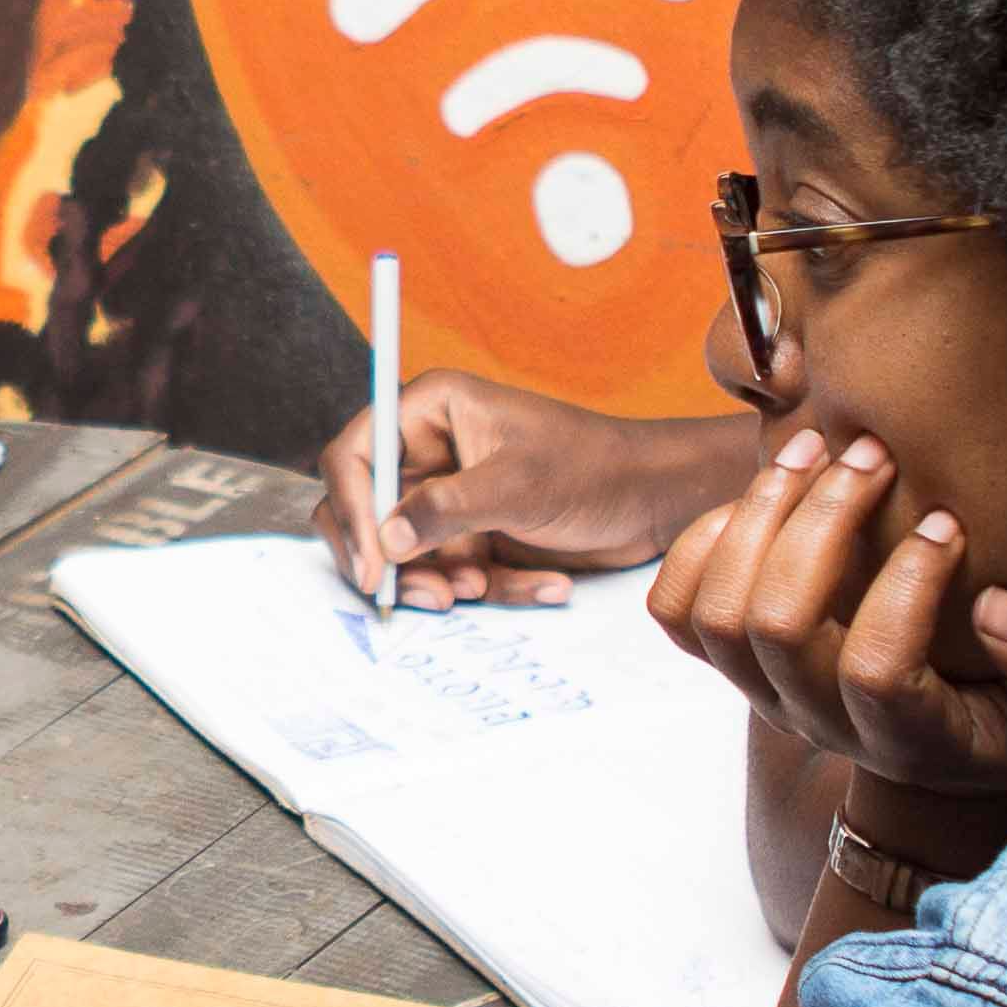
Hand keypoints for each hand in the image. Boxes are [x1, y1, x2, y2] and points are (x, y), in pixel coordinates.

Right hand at [318, 372, 751, 608]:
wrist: (655, 501)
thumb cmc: (594, 468)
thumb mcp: (517, 485)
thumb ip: (445, 510)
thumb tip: (386, 541)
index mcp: (429, 412)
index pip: (354, 457)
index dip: (351, 511)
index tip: (373, 567)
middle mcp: (430, 453)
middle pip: (368, 513)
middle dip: (394, 560)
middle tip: (429, 595)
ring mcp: (450, 498)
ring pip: (409, 555)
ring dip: (444, 581)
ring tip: (483, 589)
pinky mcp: (474, 536)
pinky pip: (456, 573)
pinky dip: (496, 588)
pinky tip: (546, 584)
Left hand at [646, 428, 1006, 811]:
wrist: (951, 759)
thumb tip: (998, 608)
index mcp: (906, 738)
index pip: (875, 668)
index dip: (905, 589)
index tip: (947, 524)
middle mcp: (819, 721)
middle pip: (776, 626)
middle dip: (819, 523)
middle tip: (873, 454)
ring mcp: (765, 694)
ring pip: (716, 612)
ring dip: (758, 516)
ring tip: (815, 450)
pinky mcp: (735, 663)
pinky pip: (675, 611)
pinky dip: (699, 544)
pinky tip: (759, 493)